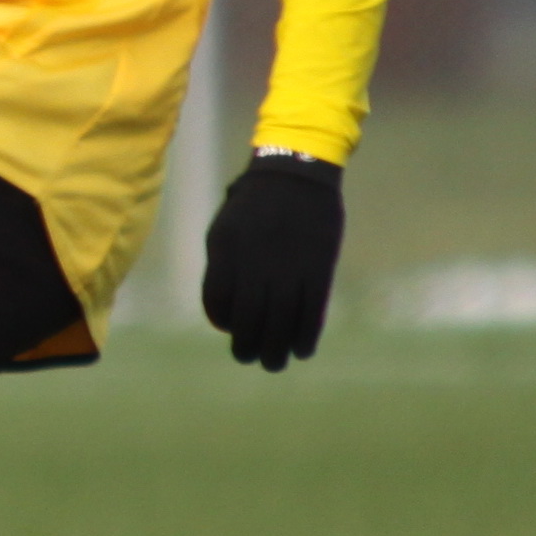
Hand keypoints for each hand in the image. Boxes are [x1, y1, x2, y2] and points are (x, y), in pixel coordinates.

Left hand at [200, 150, 343, 370]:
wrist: (296, 172)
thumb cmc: (254, 203)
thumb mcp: (224, 229)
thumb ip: (222, 267)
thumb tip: (226, 311)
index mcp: (225, 252)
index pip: (218, 302)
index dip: (222, 322)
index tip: (229, 328)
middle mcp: (255, 264)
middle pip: (248, 320)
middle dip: (247, 347)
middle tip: (249, 358)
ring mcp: (288, 267)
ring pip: (280, 322)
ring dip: (276, 350)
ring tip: (273, 363)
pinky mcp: (318, 268)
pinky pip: (311, 311)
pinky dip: (305, 335)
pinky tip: (302, 350)